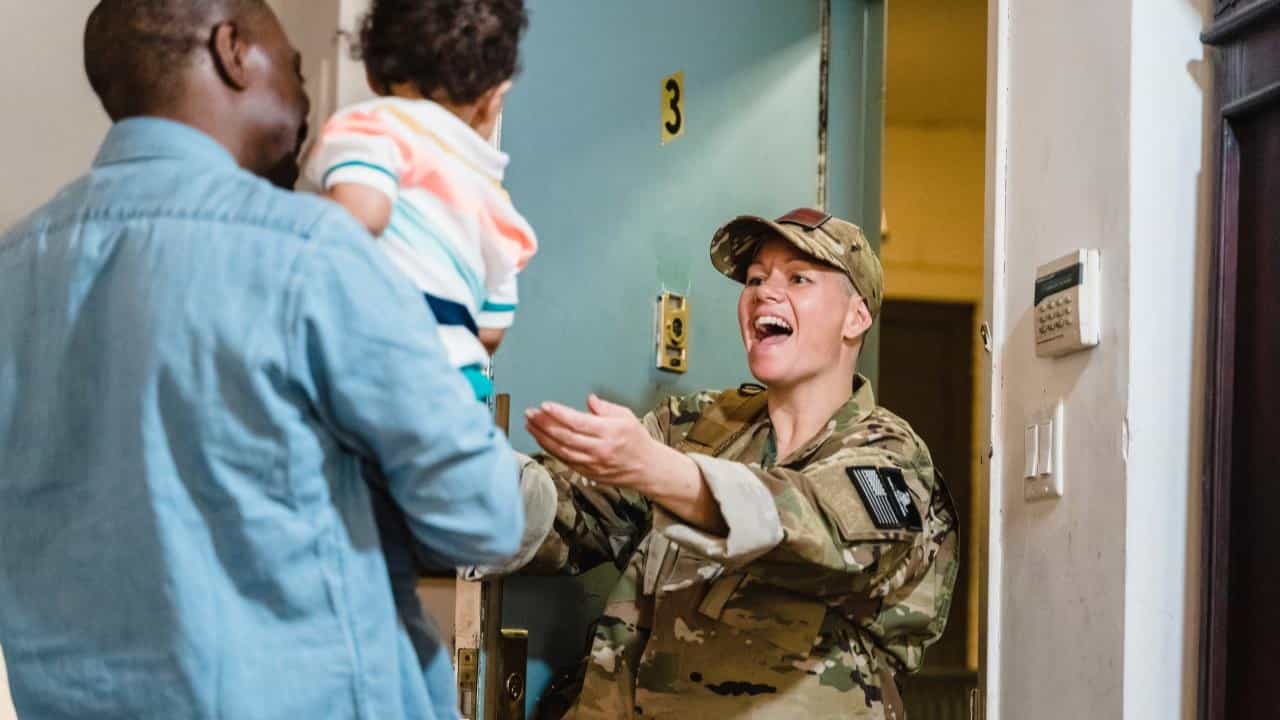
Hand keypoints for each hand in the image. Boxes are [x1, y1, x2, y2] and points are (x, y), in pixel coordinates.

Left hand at [524, 395, 657, 488]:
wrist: (647, 468)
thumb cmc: (637, 441)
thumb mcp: (626, 416)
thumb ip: (605, 407)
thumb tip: (589, 400)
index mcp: (610, 432)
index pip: (579, 422)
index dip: (559, 414)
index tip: (545, 406)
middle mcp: (600, 449)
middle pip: (566, 436)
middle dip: (545, 424)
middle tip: (530, 414)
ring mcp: (592, 463)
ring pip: (561, 450)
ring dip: (543, 437)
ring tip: (530, 425)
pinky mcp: (587, 473)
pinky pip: (564, 460)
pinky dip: (550, 450)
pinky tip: (541, 440)